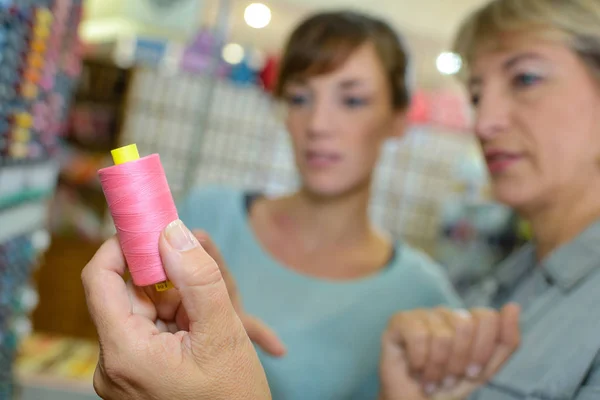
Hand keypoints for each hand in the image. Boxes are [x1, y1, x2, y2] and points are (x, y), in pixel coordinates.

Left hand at [82, 220, 270, 399]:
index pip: (100, 278)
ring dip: (183, 300)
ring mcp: (125, 370)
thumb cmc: (232, 398)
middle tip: (208, 273)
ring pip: (147, 310)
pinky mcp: (138, 373)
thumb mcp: (224, 332)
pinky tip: (211, 330)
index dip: (125, 245)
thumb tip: (172, 232)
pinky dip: (181, 319)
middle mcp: (114, 363)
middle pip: (132, 293)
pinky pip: (154, 329)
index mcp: (124, 352)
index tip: (156, 227)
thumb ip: (198, 278)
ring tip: (222, 317)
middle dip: (171, 277)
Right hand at [379, 304, 520, 399]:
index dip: (481, 350)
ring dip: (437, 369)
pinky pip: (419, 336)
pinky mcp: (399, 321)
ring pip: (442, 336)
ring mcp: (422, 314)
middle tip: (447, 377)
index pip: (487, 317)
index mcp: (468, 320)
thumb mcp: (484, 371)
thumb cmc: (448, 386)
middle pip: (465, 325)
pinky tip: (414, 368)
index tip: (471, 372)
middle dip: (458, 362)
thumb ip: (505, 341)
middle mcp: (445, 313)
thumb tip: (513, 306)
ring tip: (430, 378)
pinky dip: (419, 361)